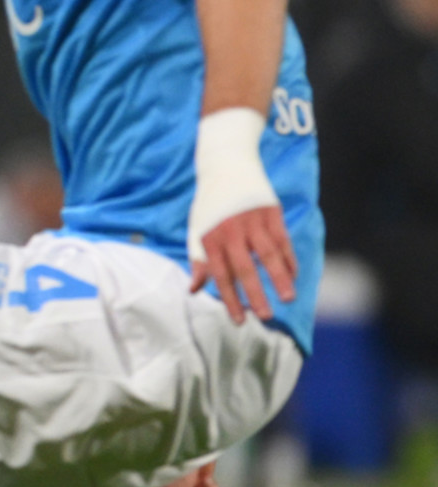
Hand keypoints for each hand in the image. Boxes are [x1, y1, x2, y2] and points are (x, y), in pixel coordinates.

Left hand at [191, 203, 296, 323]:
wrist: (225, 165)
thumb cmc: (209, 204)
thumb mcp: (196, 229)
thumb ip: (198, 260)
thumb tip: (195, 290)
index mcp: (211, 238)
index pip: (221, 275)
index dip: (230, 299)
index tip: (238, 320)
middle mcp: (231, 231)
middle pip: (245, 268)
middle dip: (255, 294)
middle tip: (265, 318)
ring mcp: (253, 221)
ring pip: (269, 255)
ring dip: (279, 278)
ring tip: (288, 298)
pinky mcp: (271, 212)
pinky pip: (283, 240)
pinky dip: (289, 259)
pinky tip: (293, 275)